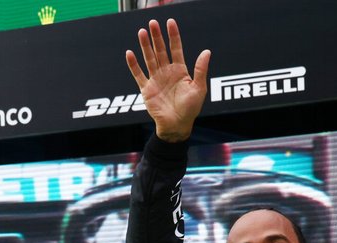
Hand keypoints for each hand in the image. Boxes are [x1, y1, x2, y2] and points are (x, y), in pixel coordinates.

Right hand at [125, 18, 210, 142]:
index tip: (170, 23)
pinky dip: (133, 65)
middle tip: (153, 23)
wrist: (177, 126)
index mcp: (180, 71)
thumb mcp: (199, 89)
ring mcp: (156, 80)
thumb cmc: (190, 110)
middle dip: (157, 37)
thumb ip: (201, 70)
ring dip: (145, 46)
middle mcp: (167, 72)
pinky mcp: (146, 89)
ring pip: (149, 59)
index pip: (176, 49)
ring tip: (142, 32)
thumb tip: (207, 51)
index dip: (173, 36)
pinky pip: (138, 75)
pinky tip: (130, 53)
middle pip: (161, 50)